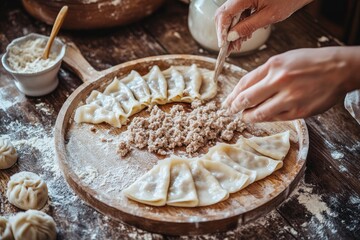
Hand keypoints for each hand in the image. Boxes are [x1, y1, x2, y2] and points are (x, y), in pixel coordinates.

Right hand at [215, 0, 312, 50]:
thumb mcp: (268, 16)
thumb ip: (248, 26)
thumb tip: (231, 37)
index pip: (224, 15)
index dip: (221, 32)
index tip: (224, 45)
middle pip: (224, 14)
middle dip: (225, 32)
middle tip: (229, 48)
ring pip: (231, 14)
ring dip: (233, 30)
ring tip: (238, 44)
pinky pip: (239, 11)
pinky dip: (240, 23)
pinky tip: (244, 34)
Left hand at [223, 47, 359, 121]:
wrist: (339, 69)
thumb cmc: (310, 62)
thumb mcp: (283, 59)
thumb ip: (264, 73)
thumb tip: (244, 90)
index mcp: (274, 66)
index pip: (244, 84)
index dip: (233, 95)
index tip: (228, 102)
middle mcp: (279, 81)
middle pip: (247, 99)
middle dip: (235, 108)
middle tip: (231, 111)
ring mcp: (290, 98)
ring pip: (259, 114)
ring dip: (248, 117)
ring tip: (245, 117)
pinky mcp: (299, 112)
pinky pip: (275, 118)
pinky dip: (265, 118)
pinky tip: (262, 117)